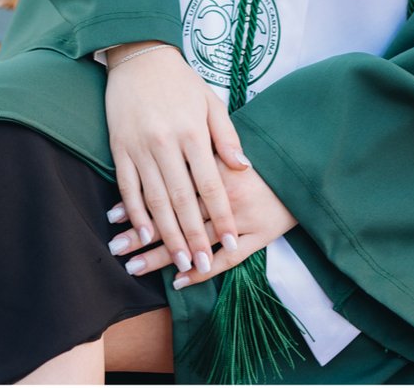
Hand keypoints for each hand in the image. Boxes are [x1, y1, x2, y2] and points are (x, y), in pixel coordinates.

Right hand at [100, 40, 255, 287]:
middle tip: (204, 265)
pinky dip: (135, 212)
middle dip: (194, 236)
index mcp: (193, 132)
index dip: (222, 216)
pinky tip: (144, 233)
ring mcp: (140, 147)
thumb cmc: (180, 81)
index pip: (211, 184)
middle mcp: (166, 142)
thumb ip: (227, 137)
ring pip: (154, 199)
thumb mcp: (211, 102)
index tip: (233, 242)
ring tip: (179, 259)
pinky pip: (127, 186)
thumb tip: (244, 168)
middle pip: (182, 199)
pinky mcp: (119, 147)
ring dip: (167, 233)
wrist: (138, 55)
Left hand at [107, 147, 297, 286]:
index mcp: (213, 165)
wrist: (301, 166)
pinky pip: (227, 260)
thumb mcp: (224, 133)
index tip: (112, 216)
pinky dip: (203, 272)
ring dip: (163, 256)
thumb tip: (160, 150)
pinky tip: (178, 281)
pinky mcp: (259, 236)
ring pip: (196, 241)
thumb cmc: (256, 150)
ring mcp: (243, 218)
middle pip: (176, 217)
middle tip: (115, 247)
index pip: (168, 189)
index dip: (139, 203)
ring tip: (133, 266)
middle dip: (142, 234)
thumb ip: (192, 143)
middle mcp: (225, 194)